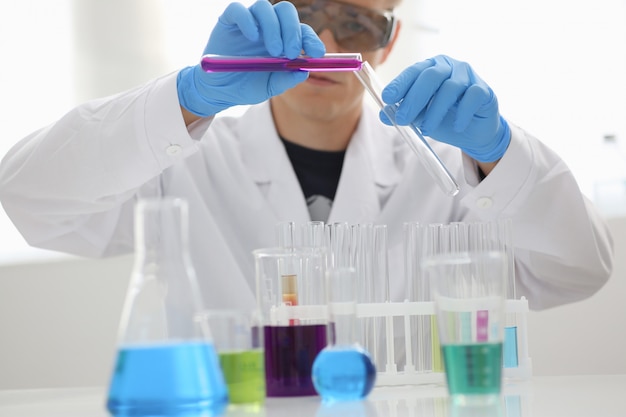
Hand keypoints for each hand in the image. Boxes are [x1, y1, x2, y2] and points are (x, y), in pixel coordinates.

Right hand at [177, 1, 324, 116]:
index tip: (317, 53)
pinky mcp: (229, 20)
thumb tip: (304, 71)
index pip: (302, 31)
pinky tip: (252, 37)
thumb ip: (286, 79)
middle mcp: (268, 27)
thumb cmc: (247, 86)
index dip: (311, 39)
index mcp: (283, 40)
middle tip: (290, 52)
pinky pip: (238, 9)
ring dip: (273, 27)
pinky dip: (247, 20)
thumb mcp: (270, 87)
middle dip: (292, 30)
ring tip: (274, 51)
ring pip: (264, 7)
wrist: (219, 91)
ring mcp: (249, 22)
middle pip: (286, 12)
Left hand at [381, 55, 509, 162]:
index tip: (387, 98)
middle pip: (430, 76)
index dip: (400, 84)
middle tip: (403, 118)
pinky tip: (456, 126)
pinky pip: (473, 97)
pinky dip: (462, 113)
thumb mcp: (420, 117)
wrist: (473, 132)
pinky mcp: (484, 90)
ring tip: (426, 130)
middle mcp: (449, 67)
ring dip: (435, 111)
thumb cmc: (445, 118)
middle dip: (414, 98)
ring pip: (450, 87)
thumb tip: (384, 115)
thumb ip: (404, 114)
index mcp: (430, 69)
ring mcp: (468, 76)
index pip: (413, 72)